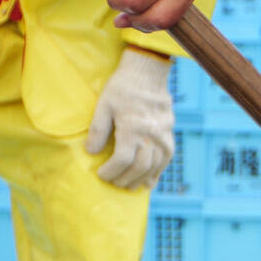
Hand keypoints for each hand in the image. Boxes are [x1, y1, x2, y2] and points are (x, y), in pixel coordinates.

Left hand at [84, 48, 174, 188]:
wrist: (148, 75)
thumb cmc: (122, 88)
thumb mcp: (104, 105)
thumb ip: (98, 130)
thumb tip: (91, 152)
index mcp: (133, 128)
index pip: (122, 160)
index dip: (110, 171)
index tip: (101, 174)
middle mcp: (151, 136)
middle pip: (138, 168)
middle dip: (123, 179)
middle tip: (112, 182)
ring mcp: (163, 138)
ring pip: (153, 168)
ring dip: (139, 180)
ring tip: (127, 186)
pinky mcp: (169, 137)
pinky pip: (165, 161)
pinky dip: (156, 174)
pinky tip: (148, 182)